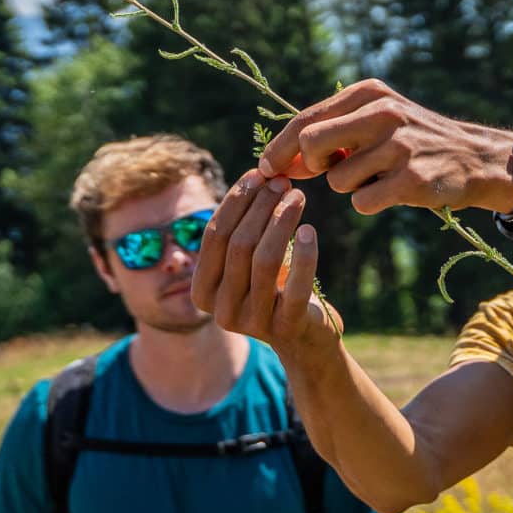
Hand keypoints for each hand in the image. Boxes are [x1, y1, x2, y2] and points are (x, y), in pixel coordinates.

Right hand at [192, 172, 339, 360]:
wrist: (304, 338)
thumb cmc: (274, 288)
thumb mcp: (248, 263)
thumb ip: (242, 229)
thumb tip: (256, 176)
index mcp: (203, 292)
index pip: (214, 237)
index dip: (235, 201)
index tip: (258, 174)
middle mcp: (221, 311)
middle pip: (238, 245)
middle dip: (261, 206)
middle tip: (282, 182)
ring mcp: (253, 322)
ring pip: (265, 260)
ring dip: (282, 221)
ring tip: (298, 197)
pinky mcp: (286, 328)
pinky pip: (296, 286)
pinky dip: (305, 255)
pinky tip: (310, 230)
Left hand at [256, 78, 512, 216]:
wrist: (473, 158)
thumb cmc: (410, 142)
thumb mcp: (372, 123)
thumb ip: (327, 136)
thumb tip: (277, 163)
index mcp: (368, 93)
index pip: (304, 120)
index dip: (278, 148)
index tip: (266, 168)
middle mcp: (383, 112)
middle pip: (311, 144)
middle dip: (312, 166)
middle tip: (332, 170)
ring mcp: (399, 145)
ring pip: (337, 181)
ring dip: (350, 187)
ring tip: (379, 176)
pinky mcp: (412, 178)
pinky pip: (362, 202)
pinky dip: (369, 203)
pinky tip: (392, 191)